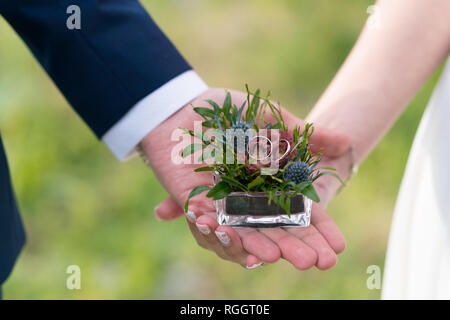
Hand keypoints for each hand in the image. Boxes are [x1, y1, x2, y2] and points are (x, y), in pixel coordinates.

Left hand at [143, 88, 350, 268]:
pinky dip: (219, 234)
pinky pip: (208, 226)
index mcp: (271, 185)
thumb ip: (303, 133)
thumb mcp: (271, 118)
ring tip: (274, 256)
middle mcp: (250, 201)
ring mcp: (223, 206)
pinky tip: (233, 239)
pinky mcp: (196, 203)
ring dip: (260, 248)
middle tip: (317, 263)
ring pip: (244, 237)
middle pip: (277, 232)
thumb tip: (346, 142)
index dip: (319, 231)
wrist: (183, 106)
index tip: (337, 247)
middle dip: (296, 248)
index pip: (300, 214)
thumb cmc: (227, 111)